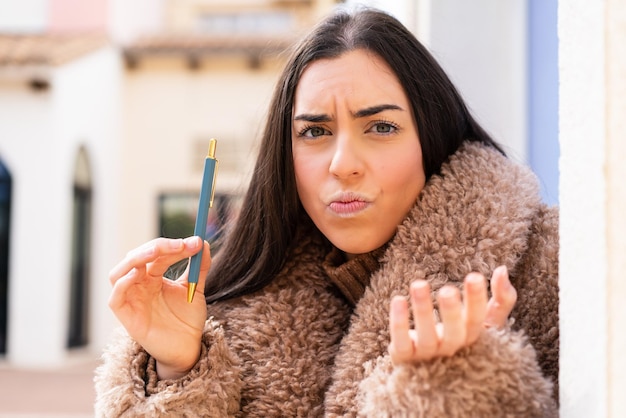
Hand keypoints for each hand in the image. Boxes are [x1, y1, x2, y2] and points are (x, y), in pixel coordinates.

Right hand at [108, 236, 210, 378]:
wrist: (188, 348)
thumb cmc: (187, 319)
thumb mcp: (195, 289)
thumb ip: (199, 267)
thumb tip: (204, 242)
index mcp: (153, 276)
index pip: (157, 253)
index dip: (174, 245)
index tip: (195, 242)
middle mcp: (138, 285)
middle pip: (136, 257)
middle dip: (157, 247)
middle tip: (179, 244)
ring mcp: (130, 300)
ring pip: (118, 273)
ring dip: (135, 258)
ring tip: (155, 252)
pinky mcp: (126, 317)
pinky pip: (116, 298)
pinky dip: (123, 283)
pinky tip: (138, 274)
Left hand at [389, 265, 515, 363]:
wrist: (428, 365)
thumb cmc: (459, 333)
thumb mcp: (484, 318)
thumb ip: (500, 298)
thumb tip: (502, 270)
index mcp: (471, 337)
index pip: (478, 320)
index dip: (477, 300)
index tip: (474, 276)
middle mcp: (451, 347)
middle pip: (453, 333)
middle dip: (451, 312)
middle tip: (448, 290)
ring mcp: (427, 354)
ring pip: (426, 336)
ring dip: (422, 310)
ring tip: (418, 284)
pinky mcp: (404, 356)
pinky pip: (401, 343)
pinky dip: (399, 323)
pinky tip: (398, 299)